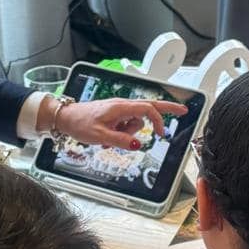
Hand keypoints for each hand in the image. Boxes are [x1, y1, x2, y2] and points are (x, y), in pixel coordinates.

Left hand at [54, 97, 187, 149]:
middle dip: (166, 109)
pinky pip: (127, 123)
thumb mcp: (100, 136)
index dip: (157, 120)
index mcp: (120, 107)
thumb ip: (120, 140)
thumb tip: (137, 143)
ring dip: (131, 131)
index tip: (162, 133)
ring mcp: (119, 109)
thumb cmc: (80, 123)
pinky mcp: (115, 114)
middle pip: (150, 105)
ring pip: (136, 121)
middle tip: (182, 111)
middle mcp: (122, 105)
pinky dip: (124, 131)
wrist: (66, 118)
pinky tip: (111, 136)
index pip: (147, 109)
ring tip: (113, 137)